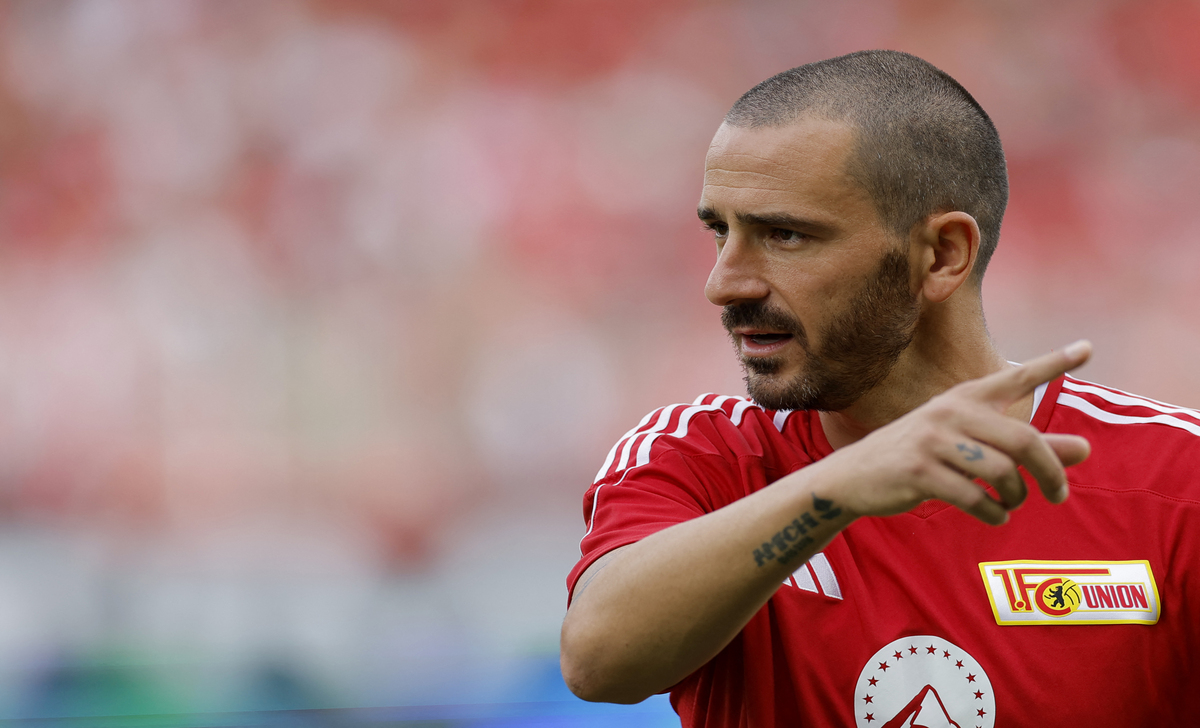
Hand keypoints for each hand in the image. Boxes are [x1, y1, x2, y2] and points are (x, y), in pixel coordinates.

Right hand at [825, 341, 1092, 524]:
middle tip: (1060, 494)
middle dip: (1050, 471)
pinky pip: (974, 497)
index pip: (1016, 377)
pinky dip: (993, 513)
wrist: (854, 477)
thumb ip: (1030, 449)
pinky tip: (994, 515)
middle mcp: (949, 412)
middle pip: (1022, 441)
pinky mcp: (918, 472)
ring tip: (1012, 504)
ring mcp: (931, 441)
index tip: (1088, 347)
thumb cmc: (921, 458)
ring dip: (1016, 497)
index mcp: (964, 398)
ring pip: (1000, 472)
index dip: (1053, 362)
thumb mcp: (972, 446)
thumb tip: (1086, 449)